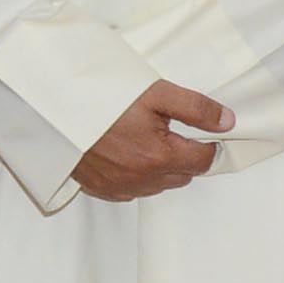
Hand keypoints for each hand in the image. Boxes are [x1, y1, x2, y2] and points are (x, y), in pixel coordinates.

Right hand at [74, 79, 232, 201]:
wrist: (55, 110)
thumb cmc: (103, 98)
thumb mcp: (154, 93)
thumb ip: (195, 108)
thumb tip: (228, 122)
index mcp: (159, 155)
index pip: (205, 160)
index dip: (209, 144)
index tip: (202, 132)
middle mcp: (143, 178)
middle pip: (184, 175)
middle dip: (183, 156)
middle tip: (167, 130)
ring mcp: (121, 186)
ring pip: (160, 184)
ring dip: (161, 168)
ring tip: (143, 140)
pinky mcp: (103, 189)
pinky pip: (134, 190)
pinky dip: (137, 176)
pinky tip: (126, 154)